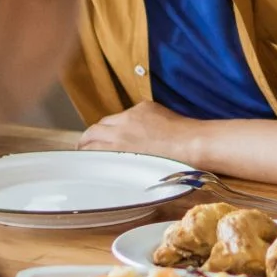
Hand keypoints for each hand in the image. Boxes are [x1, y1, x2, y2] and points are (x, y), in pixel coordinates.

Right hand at [80, 100, 204, 161]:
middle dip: (88, 137)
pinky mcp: (145, 107)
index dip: (84, 150)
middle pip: (94, 130)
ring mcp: (132, 115)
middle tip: (86, 145)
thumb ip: (121, 162)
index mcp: (117, 147)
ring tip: (108, 137)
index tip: (82, 154)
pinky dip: (128, 121)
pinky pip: (129, 113)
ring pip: (110, 120)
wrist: (193, 144)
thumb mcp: (138, 170)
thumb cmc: (172, 165)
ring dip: (106, 128)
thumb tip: (113, 161)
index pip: (90, 145)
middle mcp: (120, 128)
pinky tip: (137, 129)